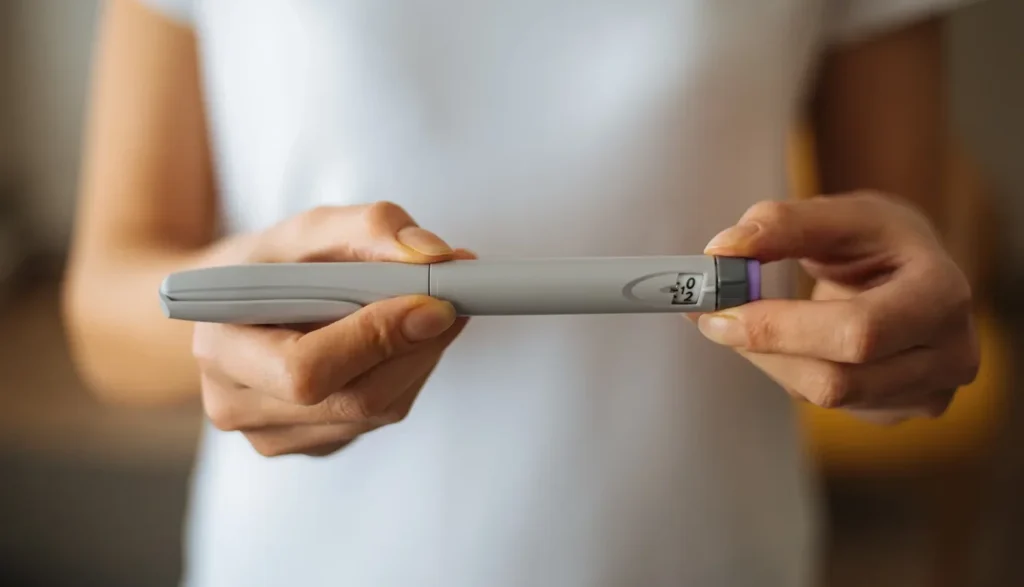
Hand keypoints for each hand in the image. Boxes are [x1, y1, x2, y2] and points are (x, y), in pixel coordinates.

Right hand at [193, 202, 470, 455]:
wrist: (242, 306)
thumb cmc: (275, 265)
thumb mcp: (312, 227)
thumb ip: (373, 227)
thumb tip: (434, 257)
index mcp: (219, 346)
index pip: (305, 370)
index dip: (376, 339)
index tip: (433, 303)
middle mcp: (235, 403)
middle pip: (354, 400)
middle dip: (416, 348)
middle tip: (454, 303)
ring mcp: (272, 436)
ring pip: (377, 412)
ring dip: (419, 359)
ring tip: (431, 312)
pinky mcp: (311, 445)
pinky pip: (377, 420)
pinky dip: (406, 375)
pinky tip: (402, 342)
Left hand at [695, 192, 979, 424]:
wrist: (917, 272)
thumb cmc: (879, 240)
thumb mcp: (839, 214)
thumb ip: (781, 225)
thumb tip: (721, 251)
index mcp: (942, 294)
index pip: (857, 332)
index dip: (780, 328)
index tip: (719, 310)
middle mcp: (950, 354)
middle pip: (837, 381)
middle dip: (764, 347)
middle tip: (710, 317)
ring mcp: (930, 393)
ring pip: (823, 396)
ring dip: (769, 357)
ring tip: (747, 317)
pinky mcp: (901, 412)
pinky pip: (826, 403)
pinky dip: (788, 368)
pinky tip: (789, 339)